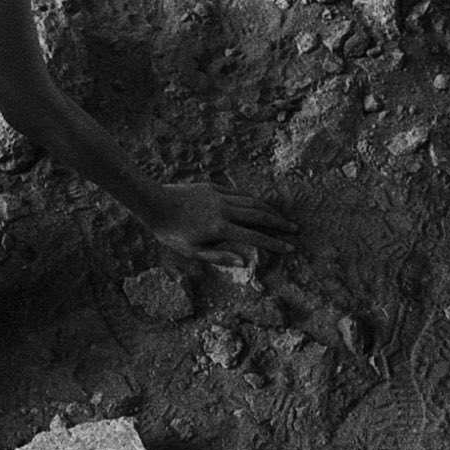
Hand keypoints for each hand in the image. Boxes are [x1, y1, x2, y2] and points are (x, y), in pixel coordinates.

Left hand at [149, 182, 296, 265]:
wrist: (154, 203)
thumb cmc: (170, 232)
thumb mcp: (191, 251)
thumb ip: (218, 257)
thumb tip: (244, 261)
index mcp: (220, 228)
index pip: (255, 236)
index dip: (274, 243)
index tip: (290, 248)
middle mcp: (224, 210)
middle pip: (260, 216)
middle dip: (280, 223)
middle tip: (296, 229)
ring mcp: (220, 196)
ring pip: (252, 201)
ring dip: (270, 209)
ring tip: (282, 217)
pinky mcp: (213, 187)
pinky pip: (239, 193)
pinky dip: (253, 198)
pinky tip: (260, 203)